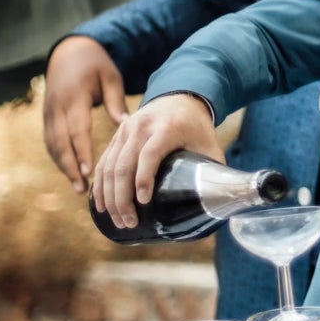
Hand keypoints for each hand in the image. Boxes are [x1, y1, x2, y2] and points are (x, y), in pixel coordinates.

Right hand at [43, 36, 130, 192]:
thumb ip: (116, 102)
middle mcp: (57, 107)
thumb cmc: (96, 64)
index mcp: (74, 97)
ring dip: (64, 167)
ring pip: (53, 145)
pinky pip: (50, 142)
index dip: (82, 152)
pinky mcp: (47, 116)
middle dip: (71, 168)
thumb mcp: (110, 78)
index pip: (76, 130)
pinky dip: (59, 159)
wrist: (70, 51)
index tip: (89, 172)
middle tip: (83, 189)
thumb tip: (127, 125)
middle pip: (60, 143)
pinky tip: (71, 174)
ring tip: (79, 188)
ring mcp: (49, 112)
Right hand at [90, 93, 220, 226]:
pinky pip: (103, 162)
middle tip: (129, 222)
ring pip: (109, 166)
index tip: (143, 203)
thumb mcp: (209, 146)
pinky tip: (101, 205)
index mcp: (167, 128)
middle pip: (123, 165)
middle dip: (122, 198)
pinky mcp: (117, 135)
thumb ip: (214, 171)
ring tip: (118, 220)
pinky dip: (100, 185)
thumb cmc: (197, 128)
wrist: (181, 98)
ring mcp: (125, 130)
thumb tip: (219, 204)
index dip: (143, 179)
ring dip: (109, 197)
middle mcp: (141, 127)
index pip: (149, 155)